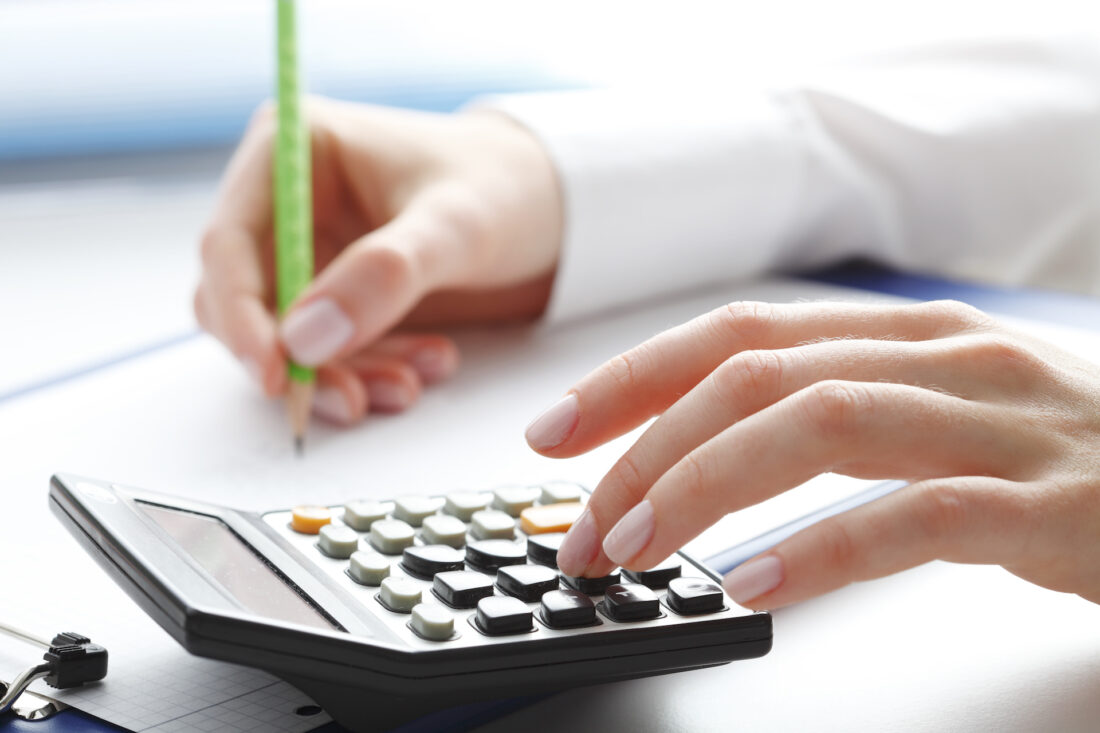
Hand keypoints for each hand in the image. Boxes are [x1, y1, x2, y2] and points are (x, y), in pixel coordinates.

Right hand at [195, 97, 561, 422]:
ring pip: (287, 339)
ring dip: (340, 374)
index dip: (240, 315)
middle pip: (245, 301)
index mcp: (291, 151)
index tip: (275, 373)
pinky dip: (368, 372)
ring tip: (410, 385)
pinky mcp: (339, 296)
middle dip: (298, 359)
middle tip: (354, 399)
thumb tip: (303, 339)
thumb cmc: (506, 188)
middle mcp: (287, 203)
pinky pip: (328, 353)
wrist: (554, 211)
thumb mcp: (455, 226)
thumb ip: (384, 275)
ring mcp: (311, 253)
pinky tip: (426, 368)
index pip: (228, 243)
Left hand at [527, 300, 1099, 607]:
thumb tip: (701, 448)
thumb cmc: (1063, 452)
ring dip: (703, 486)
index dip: (633, 377)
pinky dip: (819, 549)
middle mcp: (945, 357)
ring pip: (818, 425)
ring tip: (636, 548)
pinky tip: (751, 584)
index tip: (554, 431)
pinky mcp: (1051, 506)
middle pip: (755, 374)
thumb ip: (835, 410)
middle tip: (581, 523)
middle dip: (644, 445)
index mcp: (906, 333)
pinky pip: (914, 516)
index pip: (737, 334)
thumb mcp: (941, 405)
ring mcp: (1000, 425)